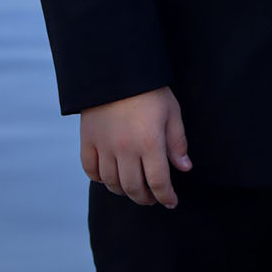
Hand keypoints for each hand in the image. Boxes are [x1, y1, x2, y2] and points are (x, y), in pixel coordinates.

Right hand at [80, 87, 190, 209]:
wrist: (116, 69)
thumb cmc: (150, 90)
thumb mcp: (172, 112)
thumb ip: (177, 142)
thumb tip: (184, 168)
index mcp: (149, 143)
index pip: (158, 182)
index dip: (166, 196)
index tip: (171, 202)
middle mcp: (125, 149)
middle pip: (134, 187)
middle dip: (146, 198)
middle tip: (153, 198)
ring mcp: (104, 146)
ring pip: (112, 183)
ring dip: (124, 191)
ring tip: (133, 189)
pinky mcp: (87, 140)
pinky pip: (90, 170)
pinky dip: (100, 179)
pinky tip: (109, 177)